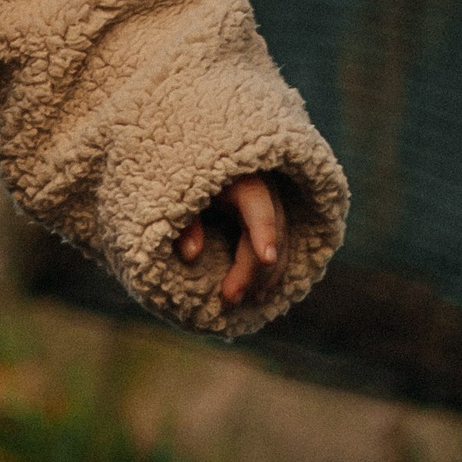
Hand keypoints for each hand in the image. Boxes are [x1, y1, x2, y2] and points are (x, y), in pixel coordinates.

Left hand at [176, 174, 285, 309]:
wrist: (196, 161)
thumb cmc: (184, 181)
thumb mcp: (179, 197)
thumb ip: (185, 222)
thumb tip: (191, 255)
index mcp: (244, 181)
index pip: (259, 208)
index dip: (264, 233)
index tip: (266, 258)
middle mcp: (266, 191)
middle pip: (271, 233)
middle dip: (253, 269)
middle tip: (230, 298)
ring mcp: (273, 204)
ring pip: (281, 242)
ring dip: (266, 274)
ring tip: (249, 300)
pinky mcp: (271, 217)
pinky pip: (279, 245)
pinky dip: (270, 269)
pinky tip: (260, 290)